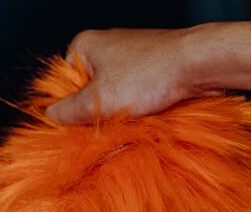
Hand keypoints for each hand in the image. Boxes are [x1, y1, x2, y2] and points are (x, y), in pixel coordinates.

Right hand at [46, 27, 216, 123]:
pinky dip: (136, 108)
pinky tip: (144, 117)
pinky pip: (133, 94)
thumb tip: (50, 117)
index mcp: (85, 46)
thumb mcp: (99, 101)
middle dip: (95, 111)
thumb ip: (69, 111)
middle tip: (103, 125)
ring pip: (112, 95)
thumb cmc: (150, 74)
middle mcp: (106, 46)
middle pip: (88, 90)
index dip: (69, 106)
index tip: (77, 123)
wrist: (199, 65)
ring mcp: (130, 57)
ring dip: (117, 113)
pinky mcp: (150, 69)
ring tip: (127, 121)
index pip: (62, 82)